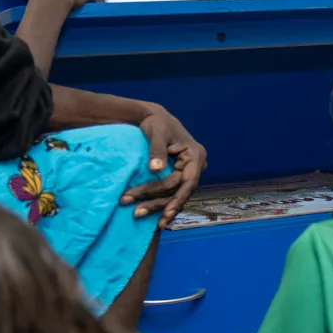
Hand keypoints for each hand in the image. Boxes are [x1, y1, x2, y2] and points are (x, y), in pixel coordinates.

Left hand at [120, 106, 205, 225]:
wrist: (153, 118)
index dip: (177, 199)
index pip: (188, 182)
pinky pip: (172, 192)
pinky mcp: (179, 175)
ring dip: (157, 206)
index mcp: (195, 155)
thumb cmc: (156, 123)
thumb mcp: (156, 133)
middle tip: (137, 212)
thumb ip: (157, 151)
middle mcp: (195, 166)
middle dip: (159, 203)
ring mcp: (188, 172)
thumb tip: (156, 169)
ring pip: (175, 194)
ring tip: (138, 214)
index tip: (164, 213)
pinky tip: (152, 215)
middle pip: (179, 191)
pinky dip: (161, 202)